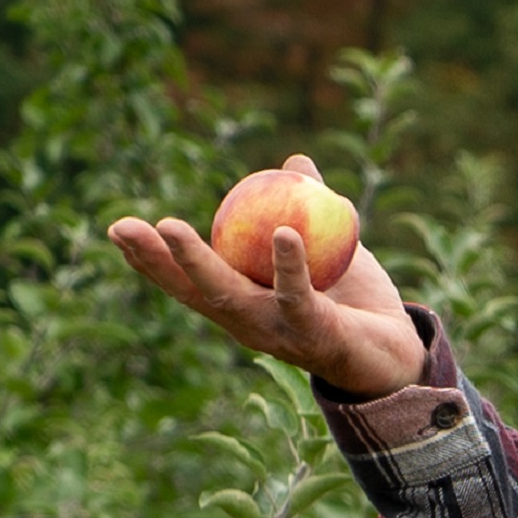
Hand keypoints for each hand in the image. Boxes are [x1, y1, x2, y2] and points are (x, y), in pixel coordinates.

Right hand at [106, 155, 428, 394]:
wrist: (398, 353)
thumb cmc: (355, 302)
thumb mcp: (329, 247)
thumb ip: (309, 208)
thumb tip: (296, 163)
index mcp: (243, 303)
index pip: (187, 282)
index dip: (152, 259)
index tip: (119, 228)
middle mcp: (249, 323)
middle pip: (192, 291)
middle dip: (153, 260)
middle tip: (121, 227)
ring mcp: (279, 331)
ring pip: (229, 296)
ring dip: (197, 261)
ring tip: (170, 226)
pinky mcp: (317, 332)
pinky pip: (298, 295)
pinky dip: (290, 265)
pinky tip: (284, 234)